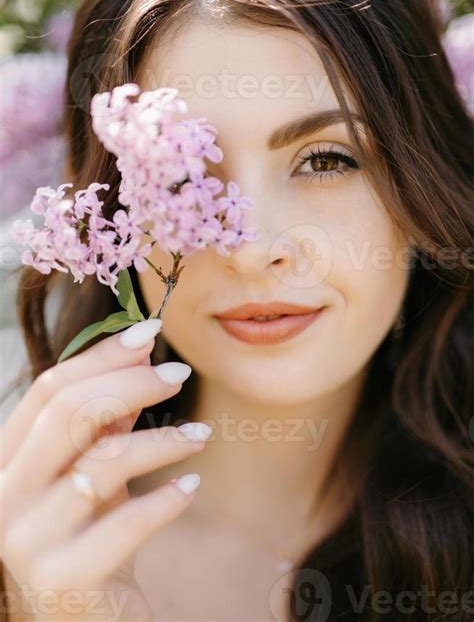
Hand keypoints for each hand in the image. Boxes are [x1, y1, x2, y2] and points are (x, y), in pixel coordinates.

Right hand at [0, 320, 207, 620]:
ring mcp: (26, 540)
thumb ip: (106, 419)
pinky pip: (127, 521)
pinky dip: (167, 498)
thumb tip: (139, 352)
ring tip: (201, 434)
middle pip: (69, 412)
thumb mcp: (94, 471)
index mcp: (6, 461)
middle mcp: (4, 496)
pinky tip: (191, 485)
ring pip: (104, 460)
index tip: (151, 333)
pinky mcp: (63, 577)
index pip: (50, 389)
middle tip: (179, 374)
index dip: (102, 355)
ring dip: (163, 439)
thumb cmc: (91, 535)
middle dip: (132, 383)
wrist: (88, 620)